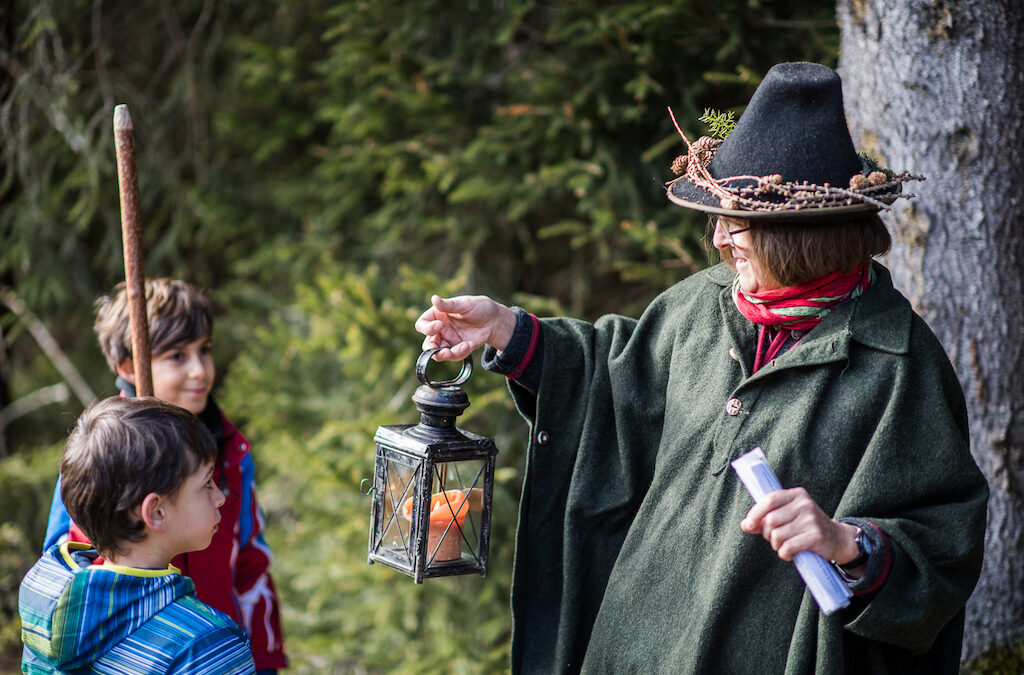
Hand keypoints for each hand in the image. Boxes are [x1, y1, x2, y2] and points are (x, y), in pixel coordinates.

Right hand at [414, 295, 515, 360]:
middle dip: (432, 349)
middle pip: (427, 344)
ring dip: (449, 354)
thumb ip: (448, 305)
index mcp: (437, 316)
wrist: (495, 321)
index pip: (422, 324)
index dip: (427, 328)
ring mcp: (448, 341)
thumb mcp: (465, 304)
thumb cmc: (479, 307)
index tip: (439, 325)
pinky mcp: (458, 349)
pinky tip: (470, 344)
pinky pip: (454, 356)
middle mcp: (440, 330)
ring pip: (439, 354)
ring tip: (463, 347)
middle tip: (444, 349)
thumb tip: (434, 298)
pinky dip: (461, 353)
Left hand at [740, 487, 859, 564]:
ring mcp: (811, 520)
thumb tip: (745, 525)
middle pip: (770, 520)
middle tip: (775, 539)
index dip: (755, 513)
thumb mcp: (789, 516)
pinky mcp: (816, 537)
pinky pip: (788, 548)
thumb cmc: (806, 527)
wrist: (838, 539)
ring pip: (777, 536)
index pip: (769, 500)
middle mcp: (805, 504)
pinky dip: (784, 554)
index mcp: (797, 495)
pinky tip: (791, 553)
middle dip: (767, 533)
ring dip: (776, 545)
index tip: (749, 525)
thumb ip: (766, 518)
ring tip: (785, 545)